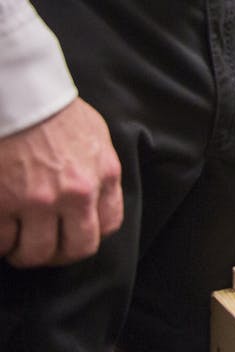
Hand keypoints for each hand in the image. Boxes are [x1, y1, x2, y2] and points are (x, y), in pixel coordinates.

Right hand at [0, 99, 122, 266]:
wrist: (22, 96)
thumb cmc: (56, 113)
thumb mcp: (95, 138)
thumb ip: (99, 172)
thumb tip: (95, 199)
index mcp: (103, 176)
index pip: (107, 228)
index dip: (87, 236)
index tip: (71, 235)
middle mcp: (76, 194)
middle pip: (74, 250)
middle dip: (57, 254)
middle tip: (40, 246)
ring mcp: (37, 200)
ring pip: (35, 253)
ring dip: (23, 251)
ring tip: (14, 241)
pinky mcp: (2, 202)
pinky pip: (1, 241)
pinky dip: (0, 241)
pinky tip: (0, 228)